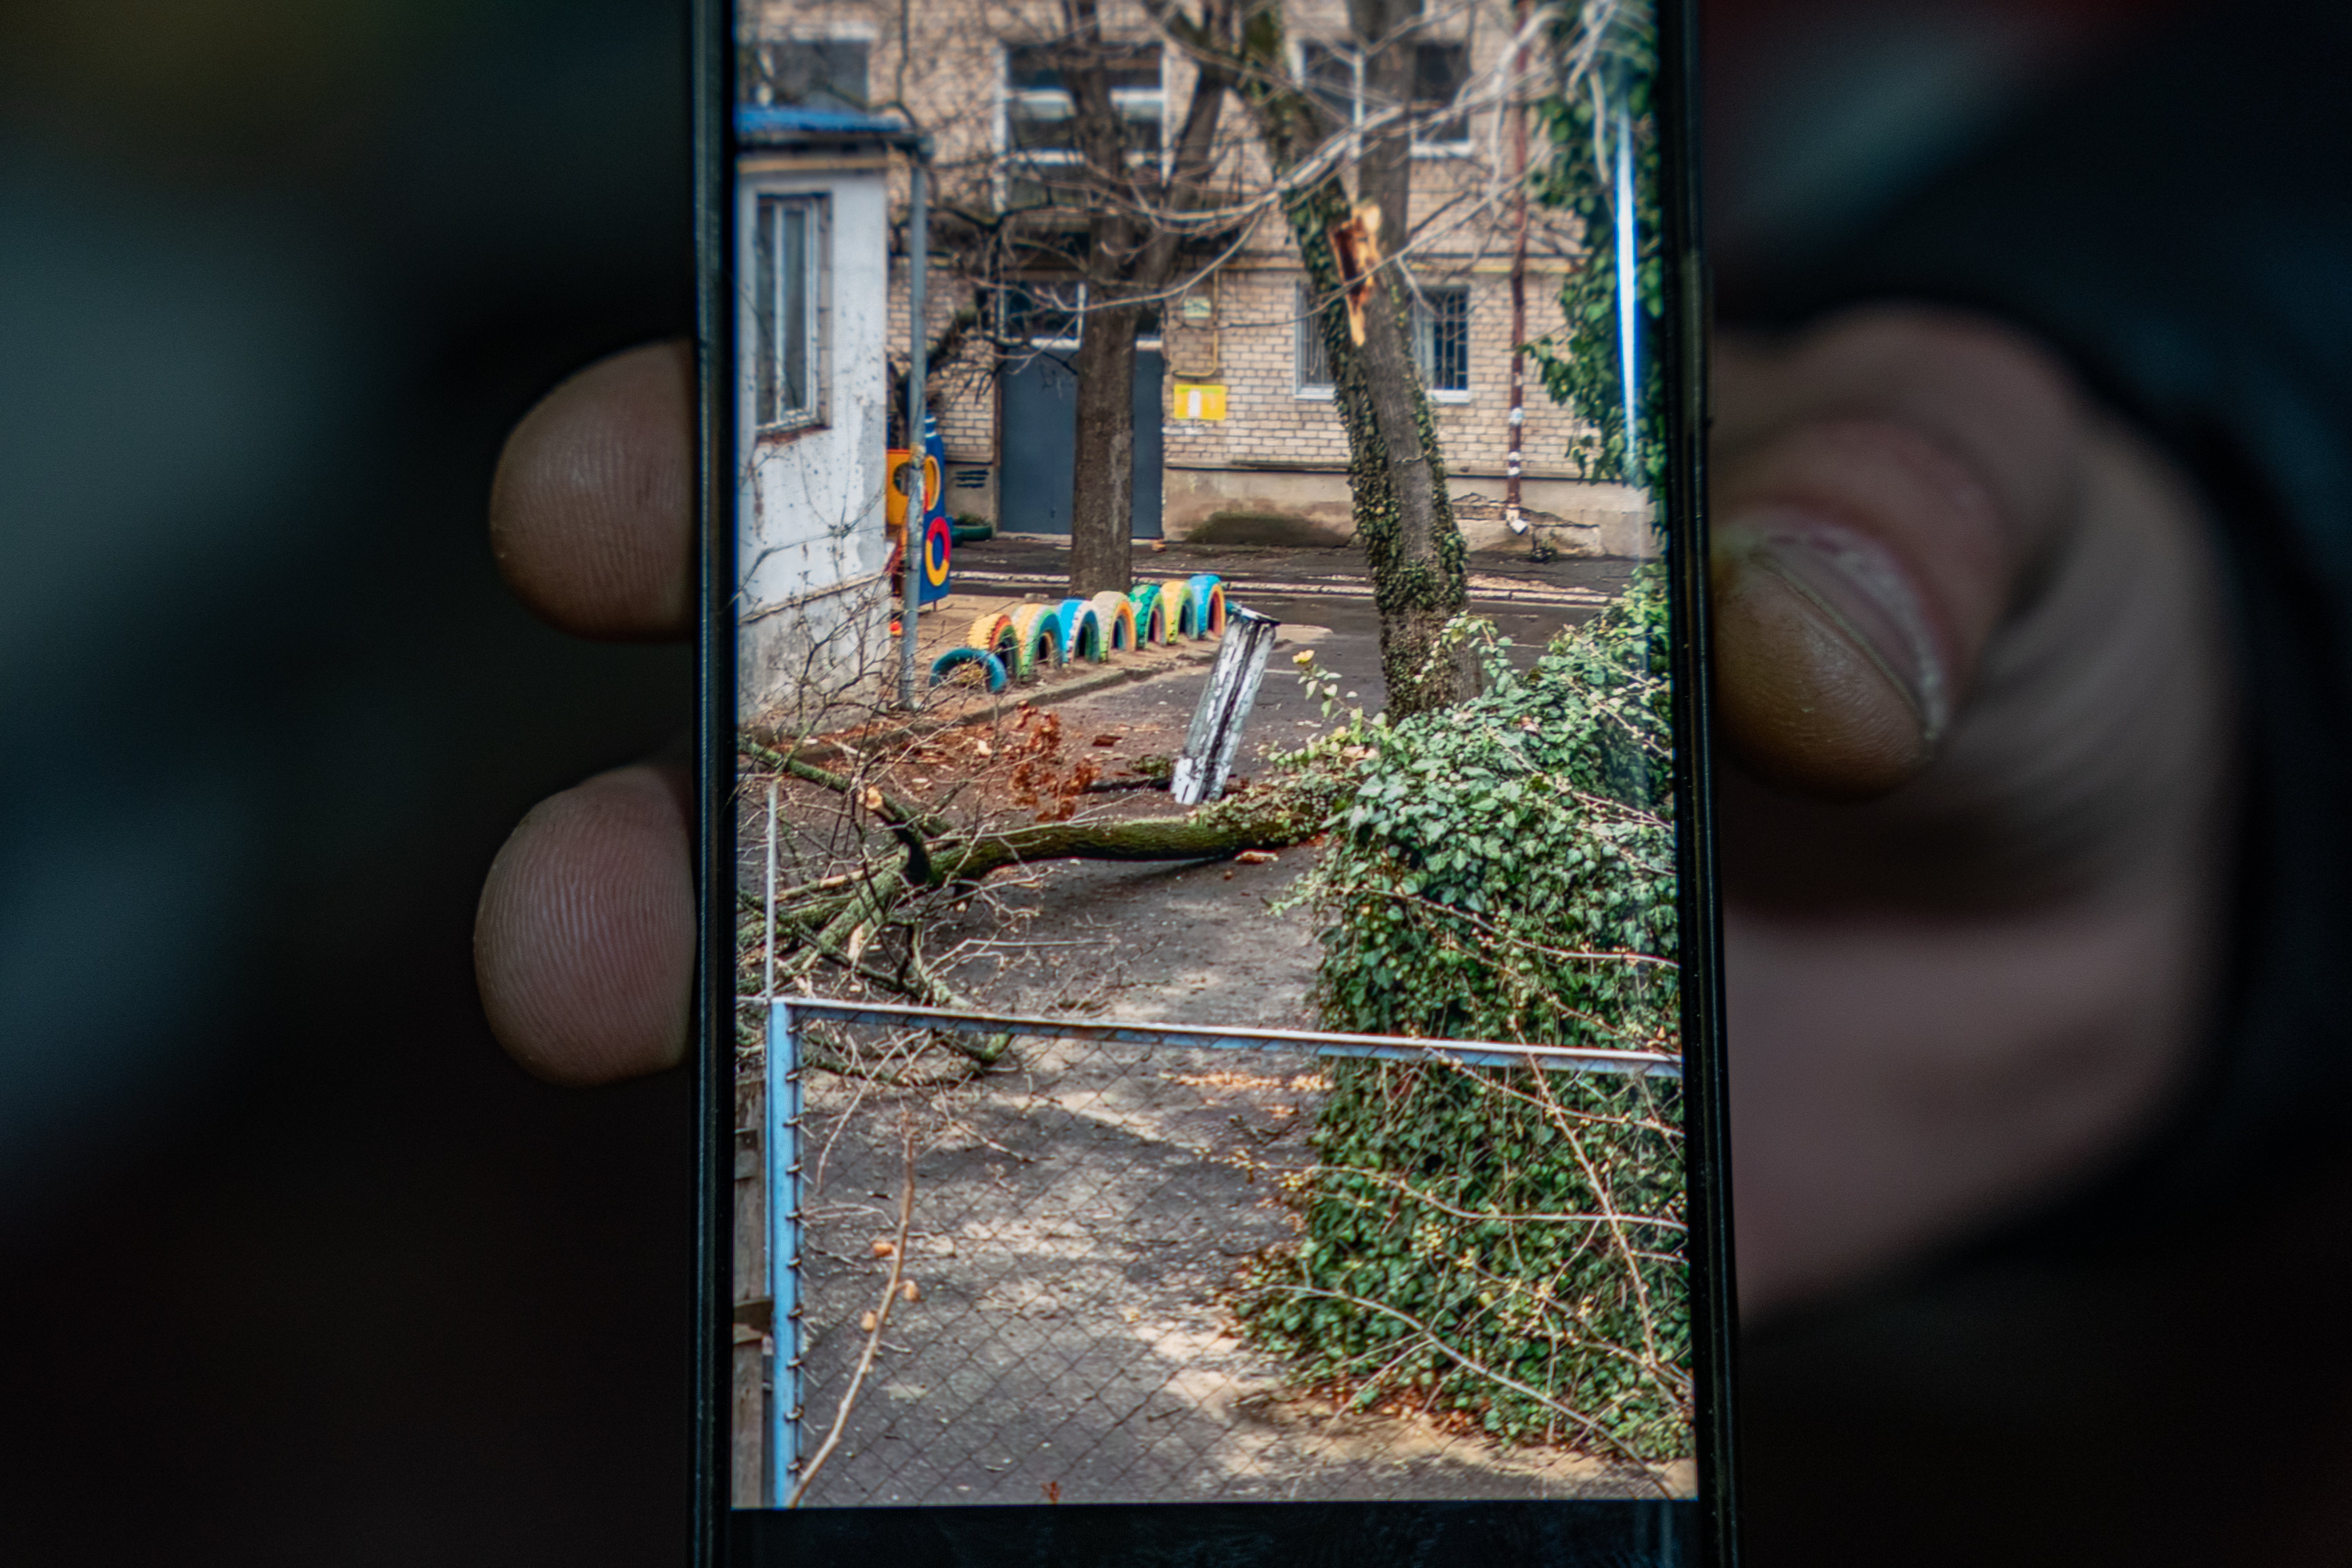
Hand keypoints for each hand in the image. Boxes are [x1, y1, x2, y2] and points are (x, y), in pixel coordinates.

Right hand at [473, 310, 2238, 1317]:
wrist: (2072, 896)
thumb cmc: (1996, 615)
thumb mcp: (1973, 483)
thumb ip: (1908, 511)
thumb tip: (1812, 644)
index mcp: (1322, 503)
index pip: (1014, 443)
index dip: (805, 442)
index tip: (651, 472)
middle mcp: (1247, 725)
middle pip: (910, 733)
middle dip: (706, 767)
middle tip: (588, 843)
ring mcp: (1279, 957)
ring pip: (962, 980)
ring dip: (767, 1019)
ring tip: (632, 1035)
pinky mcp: (1371, 1150)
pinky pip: (1180, 1223)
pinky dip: (1058, 1268)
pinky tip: (952, 1301)